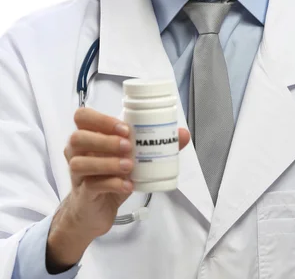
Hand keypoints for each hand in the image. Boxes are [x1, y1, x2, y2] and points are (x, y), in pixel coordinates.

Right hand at [46, 108, 189, 272]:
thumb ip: (153, 145)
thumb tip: (182, 134)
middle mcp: (77, 152)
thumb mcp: (130, 158)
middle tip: (129, 146)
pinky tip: (128, 185)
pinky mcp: (83, 194)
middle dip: (105, 139)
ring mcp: (77, 174)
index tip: (125, 128)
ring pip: (80, 162)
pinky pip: (92, 185)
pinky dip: (113, 184)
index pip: (83, 117)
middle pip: (78, 137)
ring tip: (130, 166)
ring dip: (108, 162)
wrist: (95, 212)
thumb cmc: (111, 177)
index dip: (101, 119)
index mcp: (88, 136)